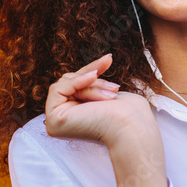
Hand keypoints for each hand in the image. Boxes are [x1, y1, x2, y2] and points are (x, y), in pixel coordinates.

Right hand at [44, 54, 167, 186]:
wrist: (132, 127)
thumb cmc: (128, 114)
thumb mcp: (108, 92)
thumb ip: (92, 84)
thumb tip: (89, 72)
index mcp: (78, 117)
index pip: (77, 85)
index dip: (92, 71)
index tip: (109, 59)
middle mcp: (66, 121)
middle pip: (70, 82)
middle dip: (93, 79)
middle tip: (114, 88)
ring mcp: (58, 123)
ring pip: (66, 84)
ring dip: (91, 85)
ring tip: (110, 95)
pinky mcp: (54, 121)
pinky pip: (58, 89)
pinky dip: (77, 81)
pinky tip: (92, 76)